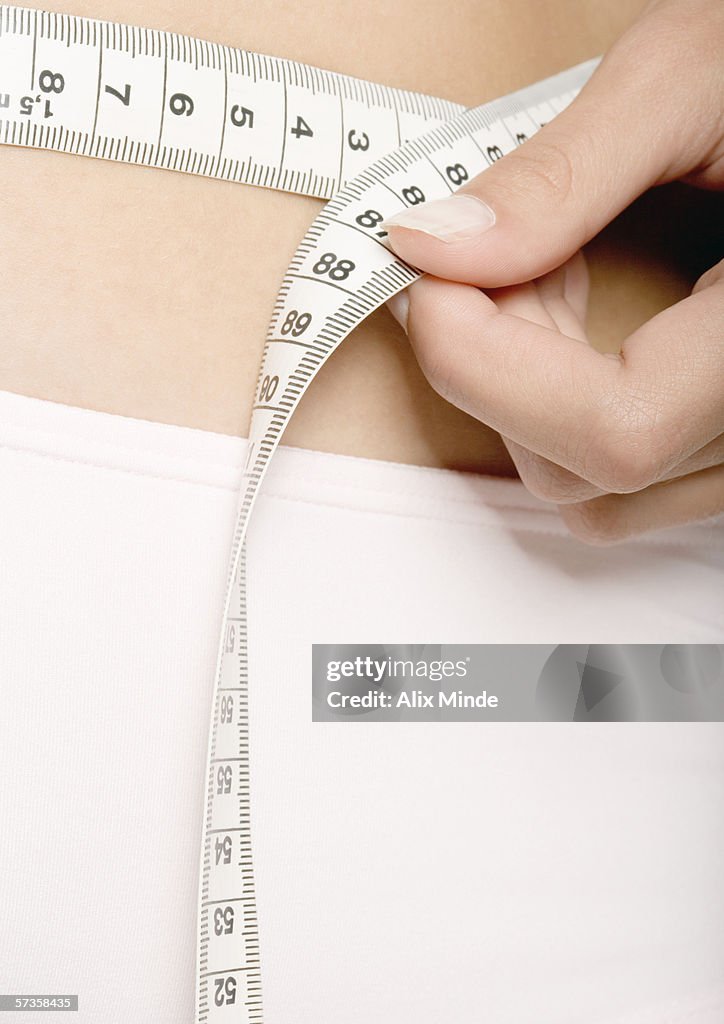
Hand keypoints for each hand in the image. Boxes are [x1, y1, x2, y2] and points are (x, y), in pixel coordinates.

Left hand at [382, 0, 723, 543]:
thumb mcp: (692, 78)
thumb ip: (563, 174)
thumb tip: (435, 248)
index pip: (616, 431)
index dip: (488, 366)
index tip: (427, 275)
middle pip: (581, 470)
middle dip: (493, 364)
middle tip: (483, 252)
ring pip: (592, 492)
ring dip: (522, 392)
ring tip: (545, 274)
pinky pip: (621, 482)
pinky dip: (559, 411)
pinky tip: (573, 320)